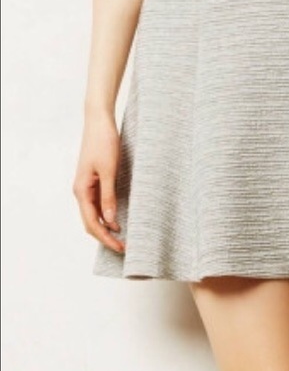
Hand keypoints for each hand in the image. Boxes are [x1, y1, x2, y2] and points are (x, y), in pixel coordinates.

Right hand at [73, 113, 124, 252]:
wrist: (99, 121)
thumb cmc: (104, 142)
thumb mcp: (109, 171)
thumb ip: (109, 196)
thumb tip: (109, 222)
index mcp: (82, 191)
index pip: (91, 223)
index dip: (106, 239)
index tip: (121, 248)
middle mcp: (81, 191)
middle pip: (91, 222)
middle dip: (105, 238)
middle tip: (124, 248)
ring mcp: (87, 186)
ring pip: (94, 214)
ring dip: (106, 228)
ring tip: (123, 238)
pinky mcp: (94, 180)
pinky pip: (98, 204)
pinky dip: (107, 215)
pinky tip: (118, 219)